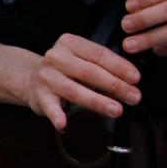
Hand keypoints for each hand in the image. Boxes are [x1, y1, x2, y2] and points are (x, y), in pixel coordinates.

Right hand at [26, 32, 140, 130]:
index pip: (98, 54)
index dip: (119, 66)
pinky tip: (63, 123)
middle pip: (89, 72)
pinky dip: (56, 115)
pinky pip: (50, 107)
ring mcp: (47, 77)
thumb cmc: (65, 70)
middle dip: (115, 85)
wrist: (30, 78)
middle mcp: (56, 58)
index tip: (136, 78)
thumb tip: (131, 80)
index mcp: (69, 44)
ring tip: (116, 110)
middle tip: (134, 97)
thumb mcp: (81, 58)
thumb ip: (102, 65)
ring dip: (97, 101)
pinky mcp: (40, 96)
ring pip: (74, 90)